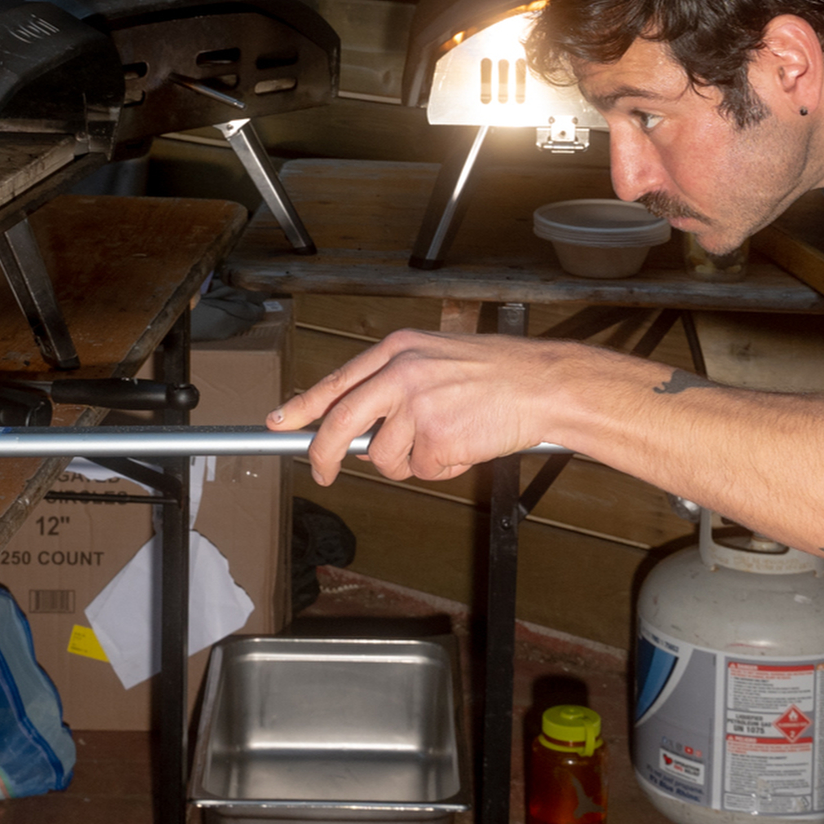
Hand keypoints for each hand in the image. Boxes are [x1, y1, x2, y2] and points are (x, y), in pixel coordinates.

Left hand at [267, 329, 592, 485]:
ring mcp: (418, 406)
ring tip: (448, 439)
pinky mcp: (437, 436)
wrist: (544, 383)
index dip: (301, 407)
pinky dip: (442, 469)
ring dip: (411, 462)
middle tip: (321, 474)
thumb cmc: (498, 372)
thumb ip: (394, 383)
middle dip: (322, 455)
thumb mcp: (435, 357)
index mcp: (397, 350)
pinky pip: (423, 471)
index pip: (336, 382)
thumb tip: (356, 424)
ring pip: (384, 457)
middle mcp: (401, 373)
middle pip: (339, 423)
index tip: (278, 422)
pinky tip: (466, 446)